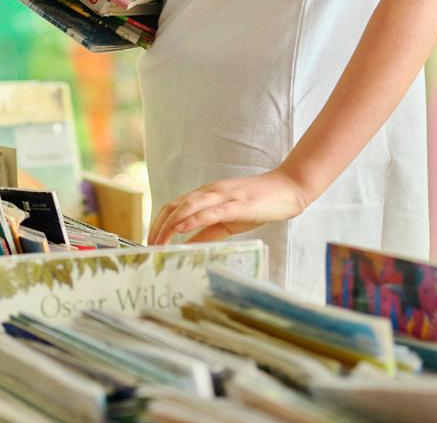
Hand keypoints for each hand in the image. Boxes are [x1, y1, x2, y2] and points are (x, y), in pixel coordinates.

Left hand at [147, 168, 311, 243]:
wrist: (287, 189)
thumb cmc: (257, 204)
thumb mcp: (228, 221)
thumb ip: (208, 232)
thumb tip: (188, 247)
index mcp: (206, 195)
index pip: (173, 206)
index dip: (158, 223)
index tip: (150, 241)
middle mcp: (210, 191)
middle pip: (174, 206)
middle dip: (158, 226)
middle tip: (149, 246)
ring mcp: (223, 196)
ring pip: (188, 206)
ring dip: (170, 225)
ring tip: (159, 242)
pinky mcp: (237, 203)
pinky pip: (210, 211)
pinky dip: (193, 219)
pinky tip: (182, 229)